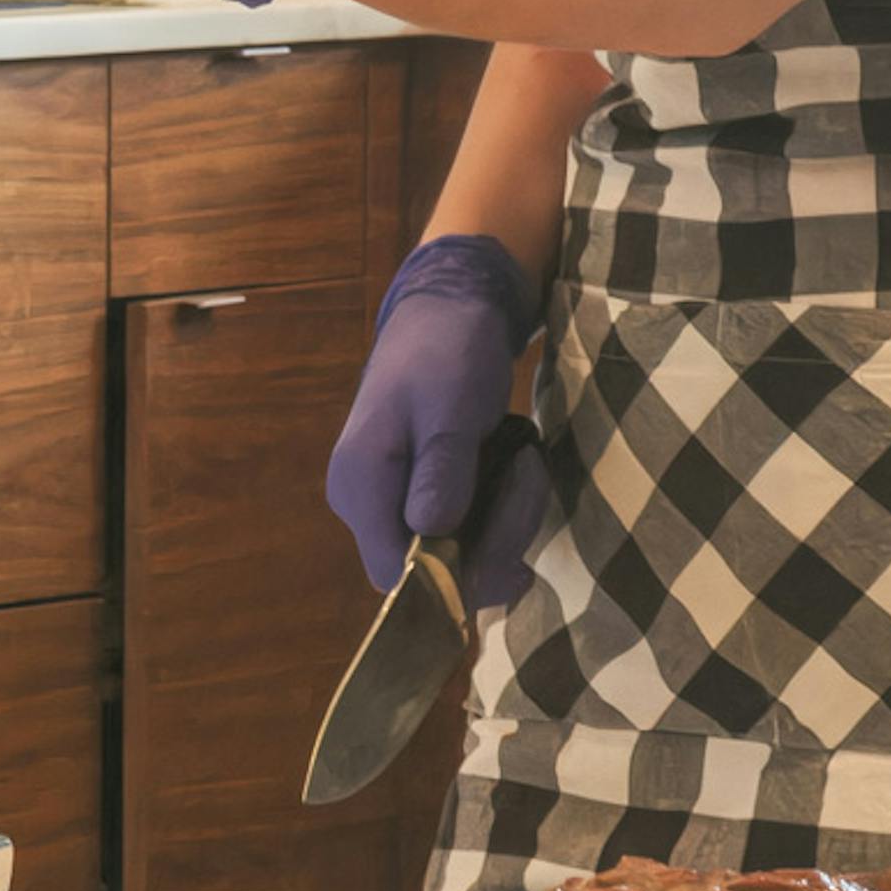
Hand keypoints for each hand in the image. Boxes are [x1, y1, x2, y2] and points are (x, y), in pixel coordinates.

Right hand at [326, 234, 546, 597]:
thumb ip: (441, 475)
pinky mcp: (417, 492)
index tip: (512, 555)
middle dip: (495, 538)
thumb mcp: (451, 408)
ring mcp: (390, 500)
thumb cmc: (447, 351)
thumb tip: (432, 537)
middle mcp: (366, 504)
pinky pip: (461, 526)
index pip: (394, 576)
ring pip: (455, 551)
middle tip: (529, 477)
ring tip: (525, 461)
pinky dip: (498, 508)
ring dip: (505, 519)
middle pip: (431, 569)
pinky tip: (514, 468)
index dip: (453, 581)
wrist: (448, 309)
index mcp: (360, 484)